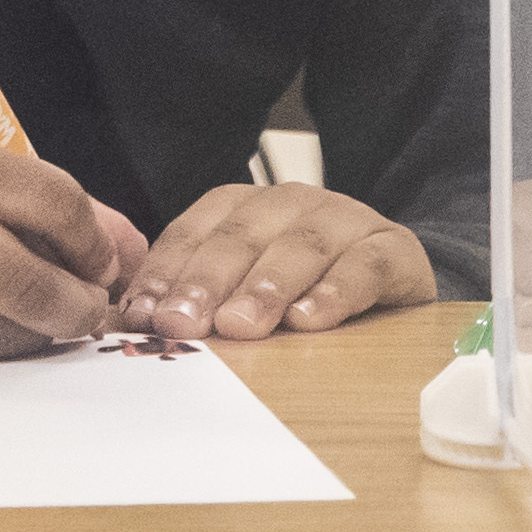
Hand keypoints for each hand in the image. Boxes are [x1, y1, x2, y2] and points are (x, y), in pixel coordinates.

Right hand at [0, 120, 133, 360]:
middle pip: (38, 288)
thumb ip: (28, 196)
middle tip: (89, 308)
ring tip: (38, 315)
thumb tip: (120, 246)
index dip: (96, 241)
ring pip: (3, 335)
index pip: (58, 207)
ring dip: (36, 333)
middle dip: (81, 307)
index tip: (101, 257)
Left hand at [113, 180, 439, 343]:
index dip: (164, 274)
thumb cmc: (308, 289)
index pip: (192, 233)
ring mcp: (344, 221)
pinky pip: (363, 266)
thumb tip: (133, 328)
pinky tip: (309, 321)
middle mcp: (290, 204)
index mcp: (244, 208)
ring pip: (298, 247)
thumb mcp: (247, 291)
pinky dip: (335, 293)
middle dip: (204, 282)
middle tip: (180, 323)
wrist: (397, 279)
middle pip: (239, 237)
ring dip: (264, 287)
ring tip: (240, 325)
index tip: (142, 315)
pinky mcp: (393, 250)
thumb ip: (197, 301)